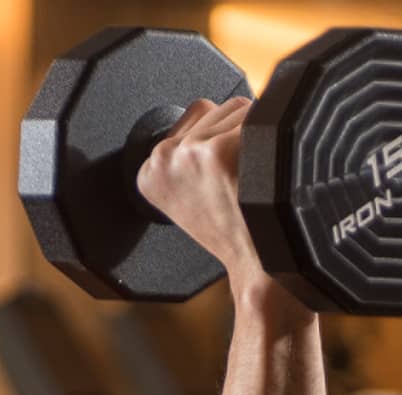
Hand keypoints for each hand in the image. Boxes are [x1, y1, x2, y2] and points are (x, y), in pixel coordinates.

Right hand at [136, 97, 306, 320]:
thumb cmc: (234, 230)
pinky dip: (271, 135)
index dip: (215, 140)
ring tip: (252, 175)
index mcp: (148, 174)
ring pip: (237, 108)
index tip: (218, 175)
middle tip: (238, 178)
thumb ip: (188, 154)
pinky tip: (265, 169)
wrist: (258, 260)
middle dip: (233, 133)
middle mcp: (163, 160)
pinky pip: (259, 114)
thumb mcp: (191, 195)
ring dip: (253, 133)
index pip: (190, 118)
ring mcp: (191, 153)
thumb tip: (211, 129)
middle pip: (213, 109)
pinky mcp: (221, 149)